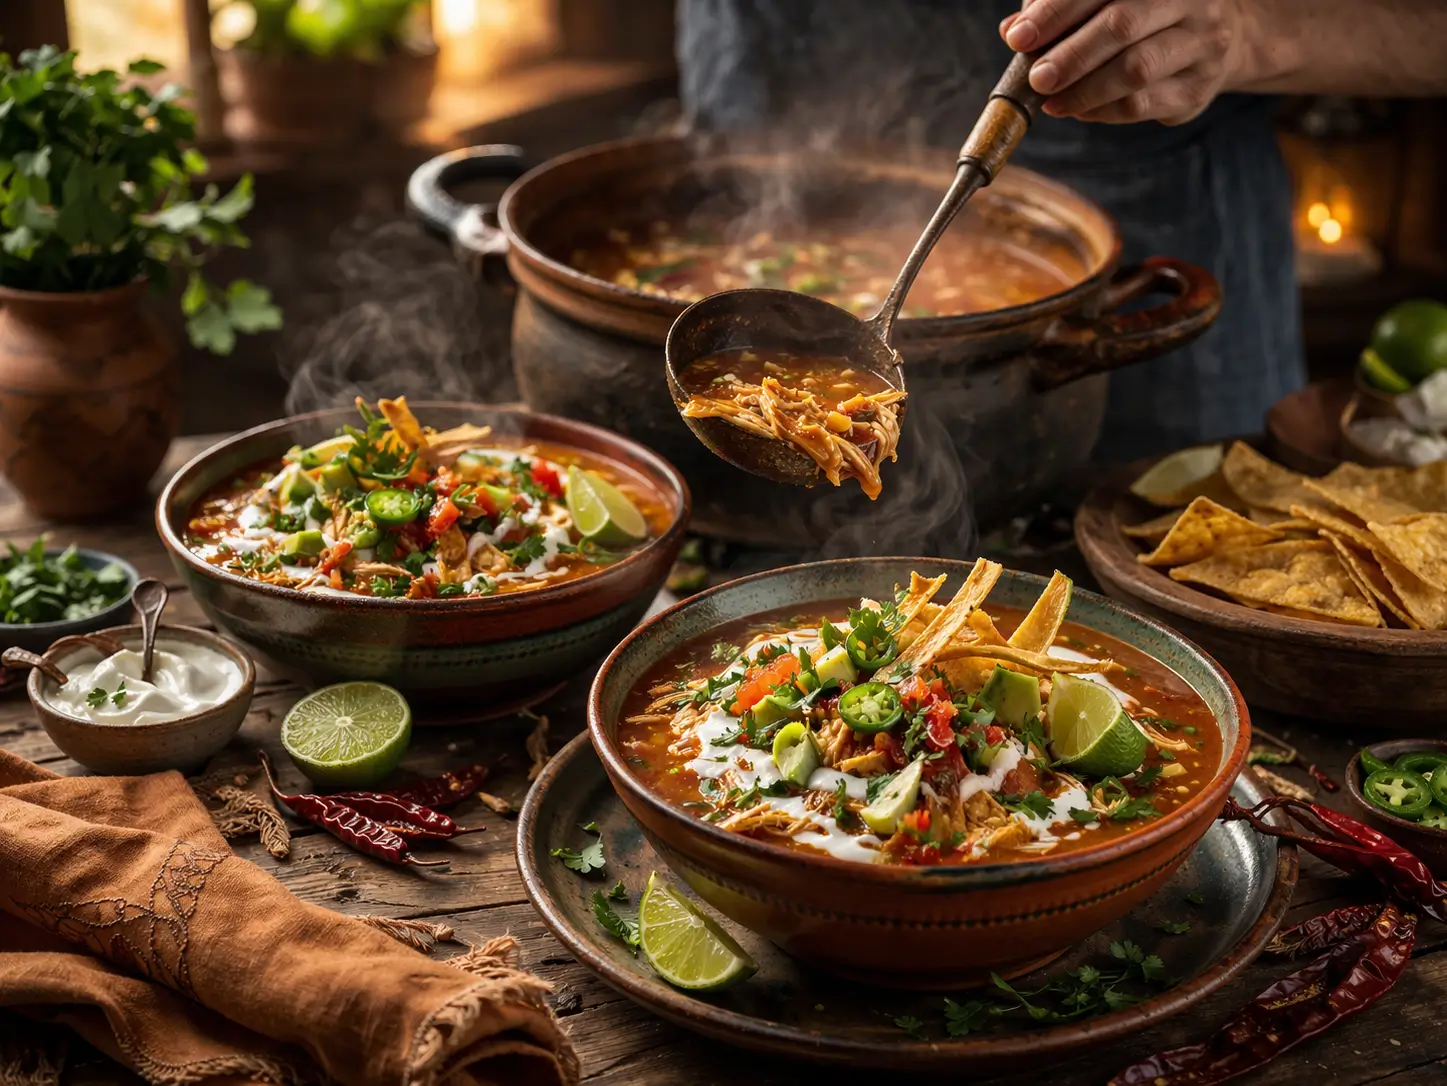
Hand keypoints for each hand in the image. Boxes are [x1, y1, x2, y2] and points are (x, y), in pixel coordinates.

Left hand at [1000, 0, 1248, 125]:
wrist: (1218, 39)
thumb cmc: (1145, 15)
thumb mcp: (1105, 1)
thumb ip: (1061, 10)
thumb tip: (1012, 28)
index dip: (1056, 12)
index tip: (1019, 37)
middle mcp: (1189, 0)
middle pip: (1122, 25)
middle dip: (1071, 55)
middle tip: (1036, 78)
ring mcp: (1201, 44)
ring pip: (1136, 69)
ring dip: (1084, 90)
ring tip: (1050, 102)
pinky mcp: (1197, 88)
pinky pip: (1142, 104)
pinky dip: (1101, 110)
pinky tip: (1077, 110)